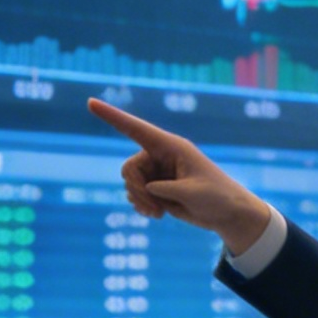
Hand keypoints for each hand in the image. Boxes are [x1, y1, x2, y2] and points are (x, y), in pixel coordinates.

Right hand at [86, 99, 274, 253]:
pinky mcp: (157, 188)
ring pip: (130, 183)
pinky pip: (135, 194)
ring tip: (158, 213)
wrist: (227, 214)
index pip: (136, 129)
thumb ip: (165, 189)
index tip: (90, 103)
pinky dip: (141, 205)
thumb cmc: (217, 197)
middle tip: (153, 207)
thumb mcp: (193, 193)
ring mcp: (158, 172)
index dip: (112, 117)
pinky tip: (157, 215)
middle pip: (129, 168)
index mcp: (171, 146)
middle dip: (137, 190)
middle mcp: (161, 156)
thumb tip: (145, 189)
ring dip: (140, 201)